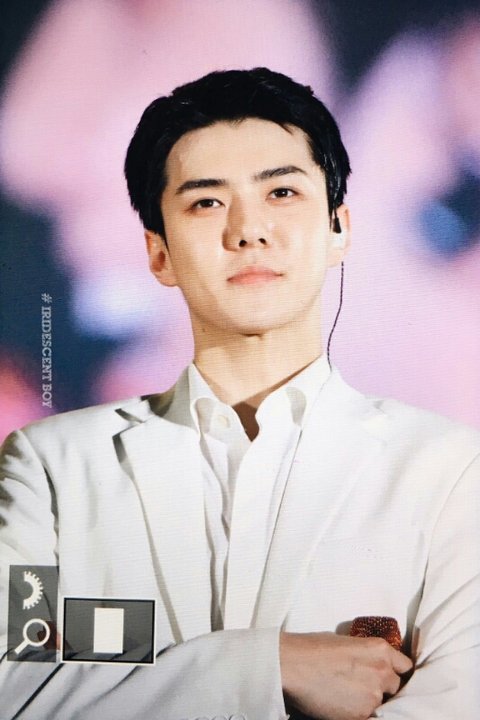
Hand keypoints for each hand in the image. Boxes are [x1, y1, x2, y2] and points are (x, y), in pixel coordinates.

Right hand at [279, 631, 412, 719]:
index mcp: (380, 649)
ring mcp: (373, 696)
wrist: (292, 665)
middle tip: (364, 687)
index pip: (405, 666)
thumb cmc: (311, 648)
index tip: (389, 676)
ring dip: (369, 702)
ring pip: (381, 705)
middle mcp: (382, 671)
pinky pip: (368, 718)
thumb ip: (365, 654)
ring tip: (348, 697)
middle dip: (383, 688)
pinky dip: (358, 714)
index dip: (396, 672)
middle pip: (395, 687)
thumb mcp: (345, 641)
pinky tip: (344, 706)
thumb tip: (367, 663)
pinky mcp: (361, 716)